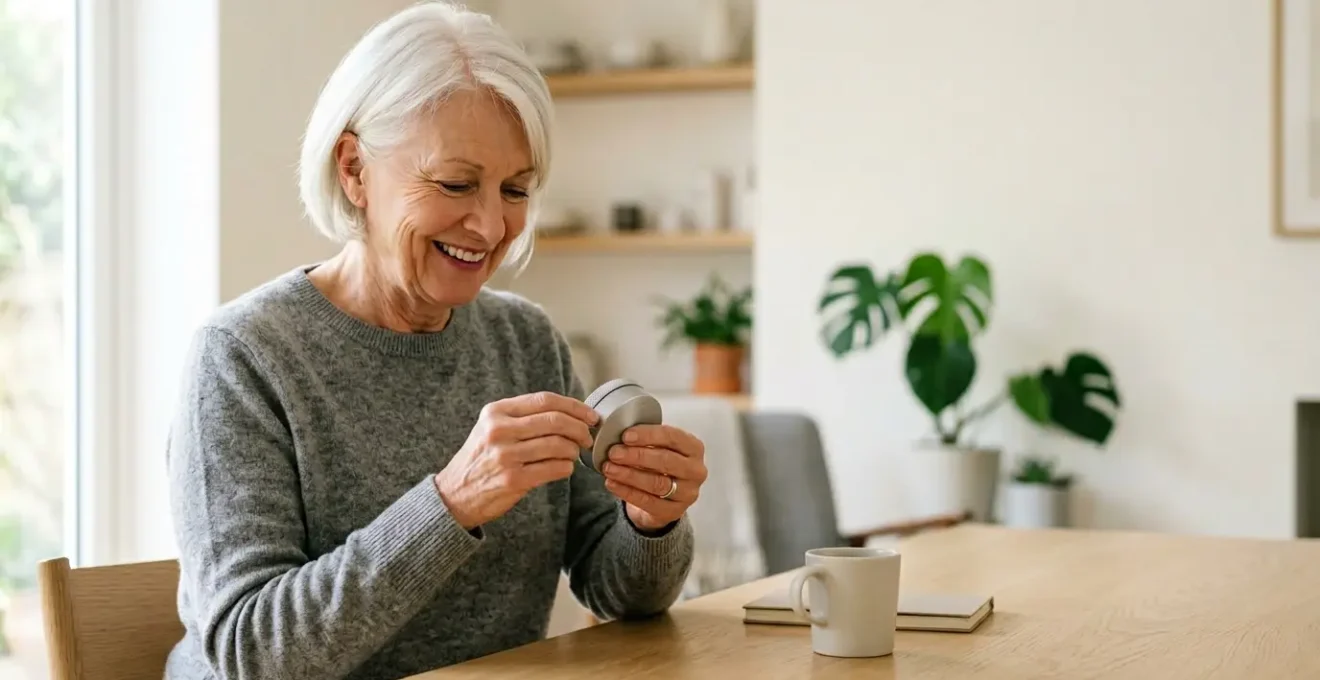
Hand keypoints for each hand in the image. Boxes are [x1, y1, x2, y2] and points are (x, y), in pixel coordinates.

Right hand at [435, 391, 597, 528]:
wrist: (454, 494)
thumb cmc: (481, 459)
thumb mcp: (491, 428)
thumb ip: (522, 416)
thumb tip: (569, 412)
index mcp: (496, 412)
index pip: (545, 400)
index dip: (574, 406)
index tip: (590, 416)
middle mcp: (499, 430)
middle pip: (555, 421)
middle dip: (580, 429)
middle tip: (587, 437)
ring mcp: (506, 455)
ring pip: (558, 445)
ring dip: (573, 451)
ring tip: (572, 454)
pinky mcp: (513, 479)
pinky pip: (554, 468)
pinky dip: (566, 468)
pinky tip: (563, 468)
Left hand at [599, 424, 707, 531]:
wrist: (663, 498)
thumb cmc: (659, 465)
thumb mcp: (659, 448)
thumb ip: (645, 440)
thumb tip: (620, 436)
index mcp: (694, 448)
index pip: (673, 437)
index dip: (648, 435)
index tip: (625, 436)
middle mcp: (696, 470)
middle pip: (666, 460)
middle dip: (636, 456)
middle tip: (614, 453)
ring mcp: (688, 493)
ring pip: (657, 483)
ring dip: (629, 474)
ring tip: (609, 468)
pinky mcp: (674, 511)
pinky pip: (648, 501)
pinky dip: (627, 491)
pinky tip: (612, 483)